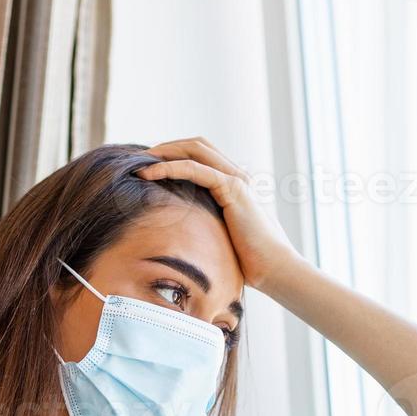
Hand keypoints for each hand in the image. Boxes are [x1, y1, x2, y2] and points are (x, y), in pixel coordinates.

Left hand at [137, 137, 305, 290]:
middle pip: (196, 145)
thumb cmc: (251, 262)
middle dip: (166, 148)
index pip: (201, 156)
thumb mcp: (221, 237)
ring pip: (195, 149)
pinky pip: (195, 169)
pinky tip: (150, 174)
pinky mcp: (234, 189)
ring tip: (141, 164)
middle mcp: (237, 175)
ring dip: (165, 152)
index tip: (150, 167)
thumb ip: (206, 226)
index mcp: (235, 184)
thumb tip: (181, 236)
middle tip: (140, 160)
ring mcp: (237, 179)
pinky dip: (170, 168)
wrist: (276, 269)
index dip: (174, 155)